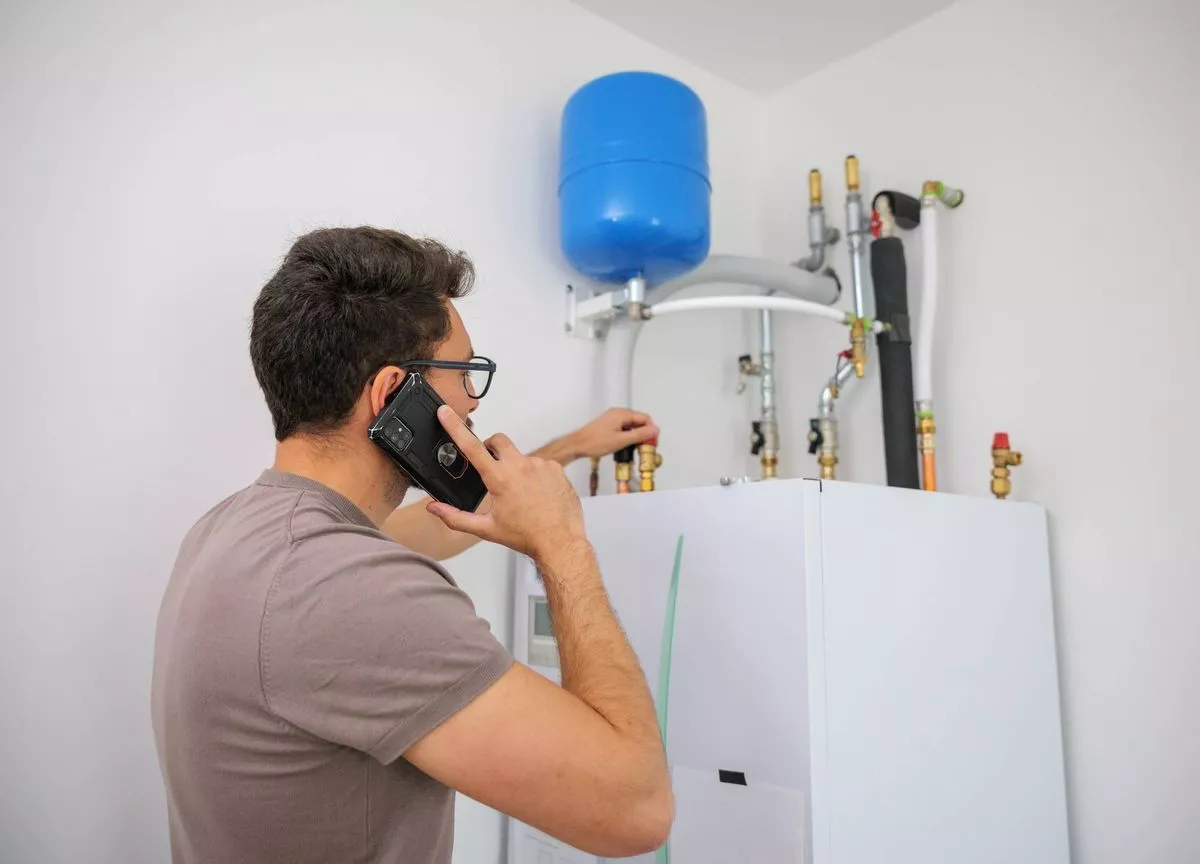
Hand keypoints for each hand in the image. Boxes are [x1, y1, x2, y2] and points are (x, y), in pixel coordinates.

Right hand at [427, 405, 586, 560]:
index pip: (471, 446)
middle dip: (490, 447)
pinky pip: (539, 464)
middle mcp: (521, 466)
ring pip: (520, 456)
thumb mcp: (486, 529)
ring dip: (515, 467)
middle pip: (498, 440)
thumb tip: (434, 508)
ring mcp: (540, 465)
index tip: (445, 412)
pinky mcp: (556, 468)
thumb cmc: (527, 536)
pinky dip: (534, 475)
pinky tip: (536, 493)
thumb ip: (456, 517)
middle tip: (490, 467)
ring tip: (520, 493)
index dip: (454, 427)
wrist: (560, 542)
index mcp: (500, 478)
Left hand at [567, 408, 659, 460]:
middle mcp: (617, 413)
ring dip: (636, 435)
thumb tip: (654, 430)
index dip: (651, 430)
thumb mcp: (621, 440)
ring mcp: (612, 418)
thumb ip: (640, 435)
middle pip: (639, 421)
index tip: (652, 441)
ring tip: (636, 448)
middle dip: (644, 433)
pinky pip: (624, 427)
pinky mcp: (608, 424)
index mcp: (621, 414)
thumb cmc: (594, 442)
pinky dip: (628, 435)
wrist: (577, 445)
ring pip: (631, 425)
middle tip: (646, 446)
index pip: (645, 418)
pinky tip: (626, 445)